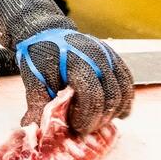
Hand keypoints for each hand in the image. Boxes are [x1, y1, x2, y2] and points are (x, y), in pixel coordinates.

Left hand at [15, 28, 133, 133]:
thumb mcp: (33, 78)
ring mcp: (107, 55)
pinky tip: (115, 113)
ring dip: (113, 112)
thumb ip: (38, 103)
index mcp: (75, 61)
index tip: (77, 128)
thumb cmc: (39, 56)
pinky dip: (124, 101)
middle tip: (87, 128)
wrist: (45, 31)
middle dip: (99, 118)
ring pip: (123, 92)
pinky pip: (127, 83)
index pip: (91, 95)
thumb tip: (35, 128)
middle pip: (110, 96)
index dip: (87, 117)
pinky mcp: (114, 57)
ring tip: (97, 121)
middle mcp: (96, 56)